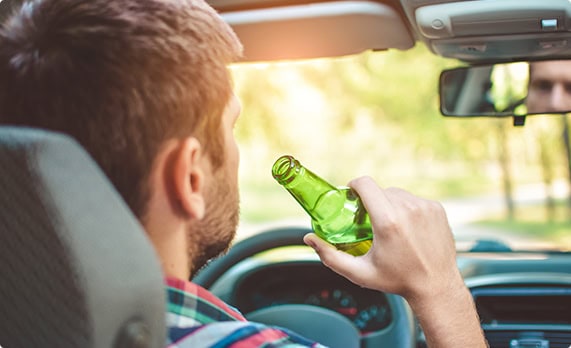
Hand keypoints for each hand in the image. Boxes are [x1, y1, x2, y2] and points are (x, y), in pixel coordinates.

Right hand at [303, 176, 487, 346]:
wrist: (436, 286)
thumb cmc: (397, 280)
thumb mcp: (359, 273)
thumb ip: (330, 256)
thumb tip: (310, 239)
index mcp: (388, 221)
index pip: (365, 184)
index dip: (354, 185)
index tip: (351, 195)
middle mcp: (408, 209)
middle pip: (380, 190)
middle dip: (371, 202)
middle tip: (368, 220)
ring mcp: (425, 207)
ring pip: (397, 193)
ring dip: (389, 204)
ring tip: (389, 226)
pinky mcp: (437, 209)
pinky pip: (414, 199)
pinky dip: (407, 208)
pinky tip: (407, 228)